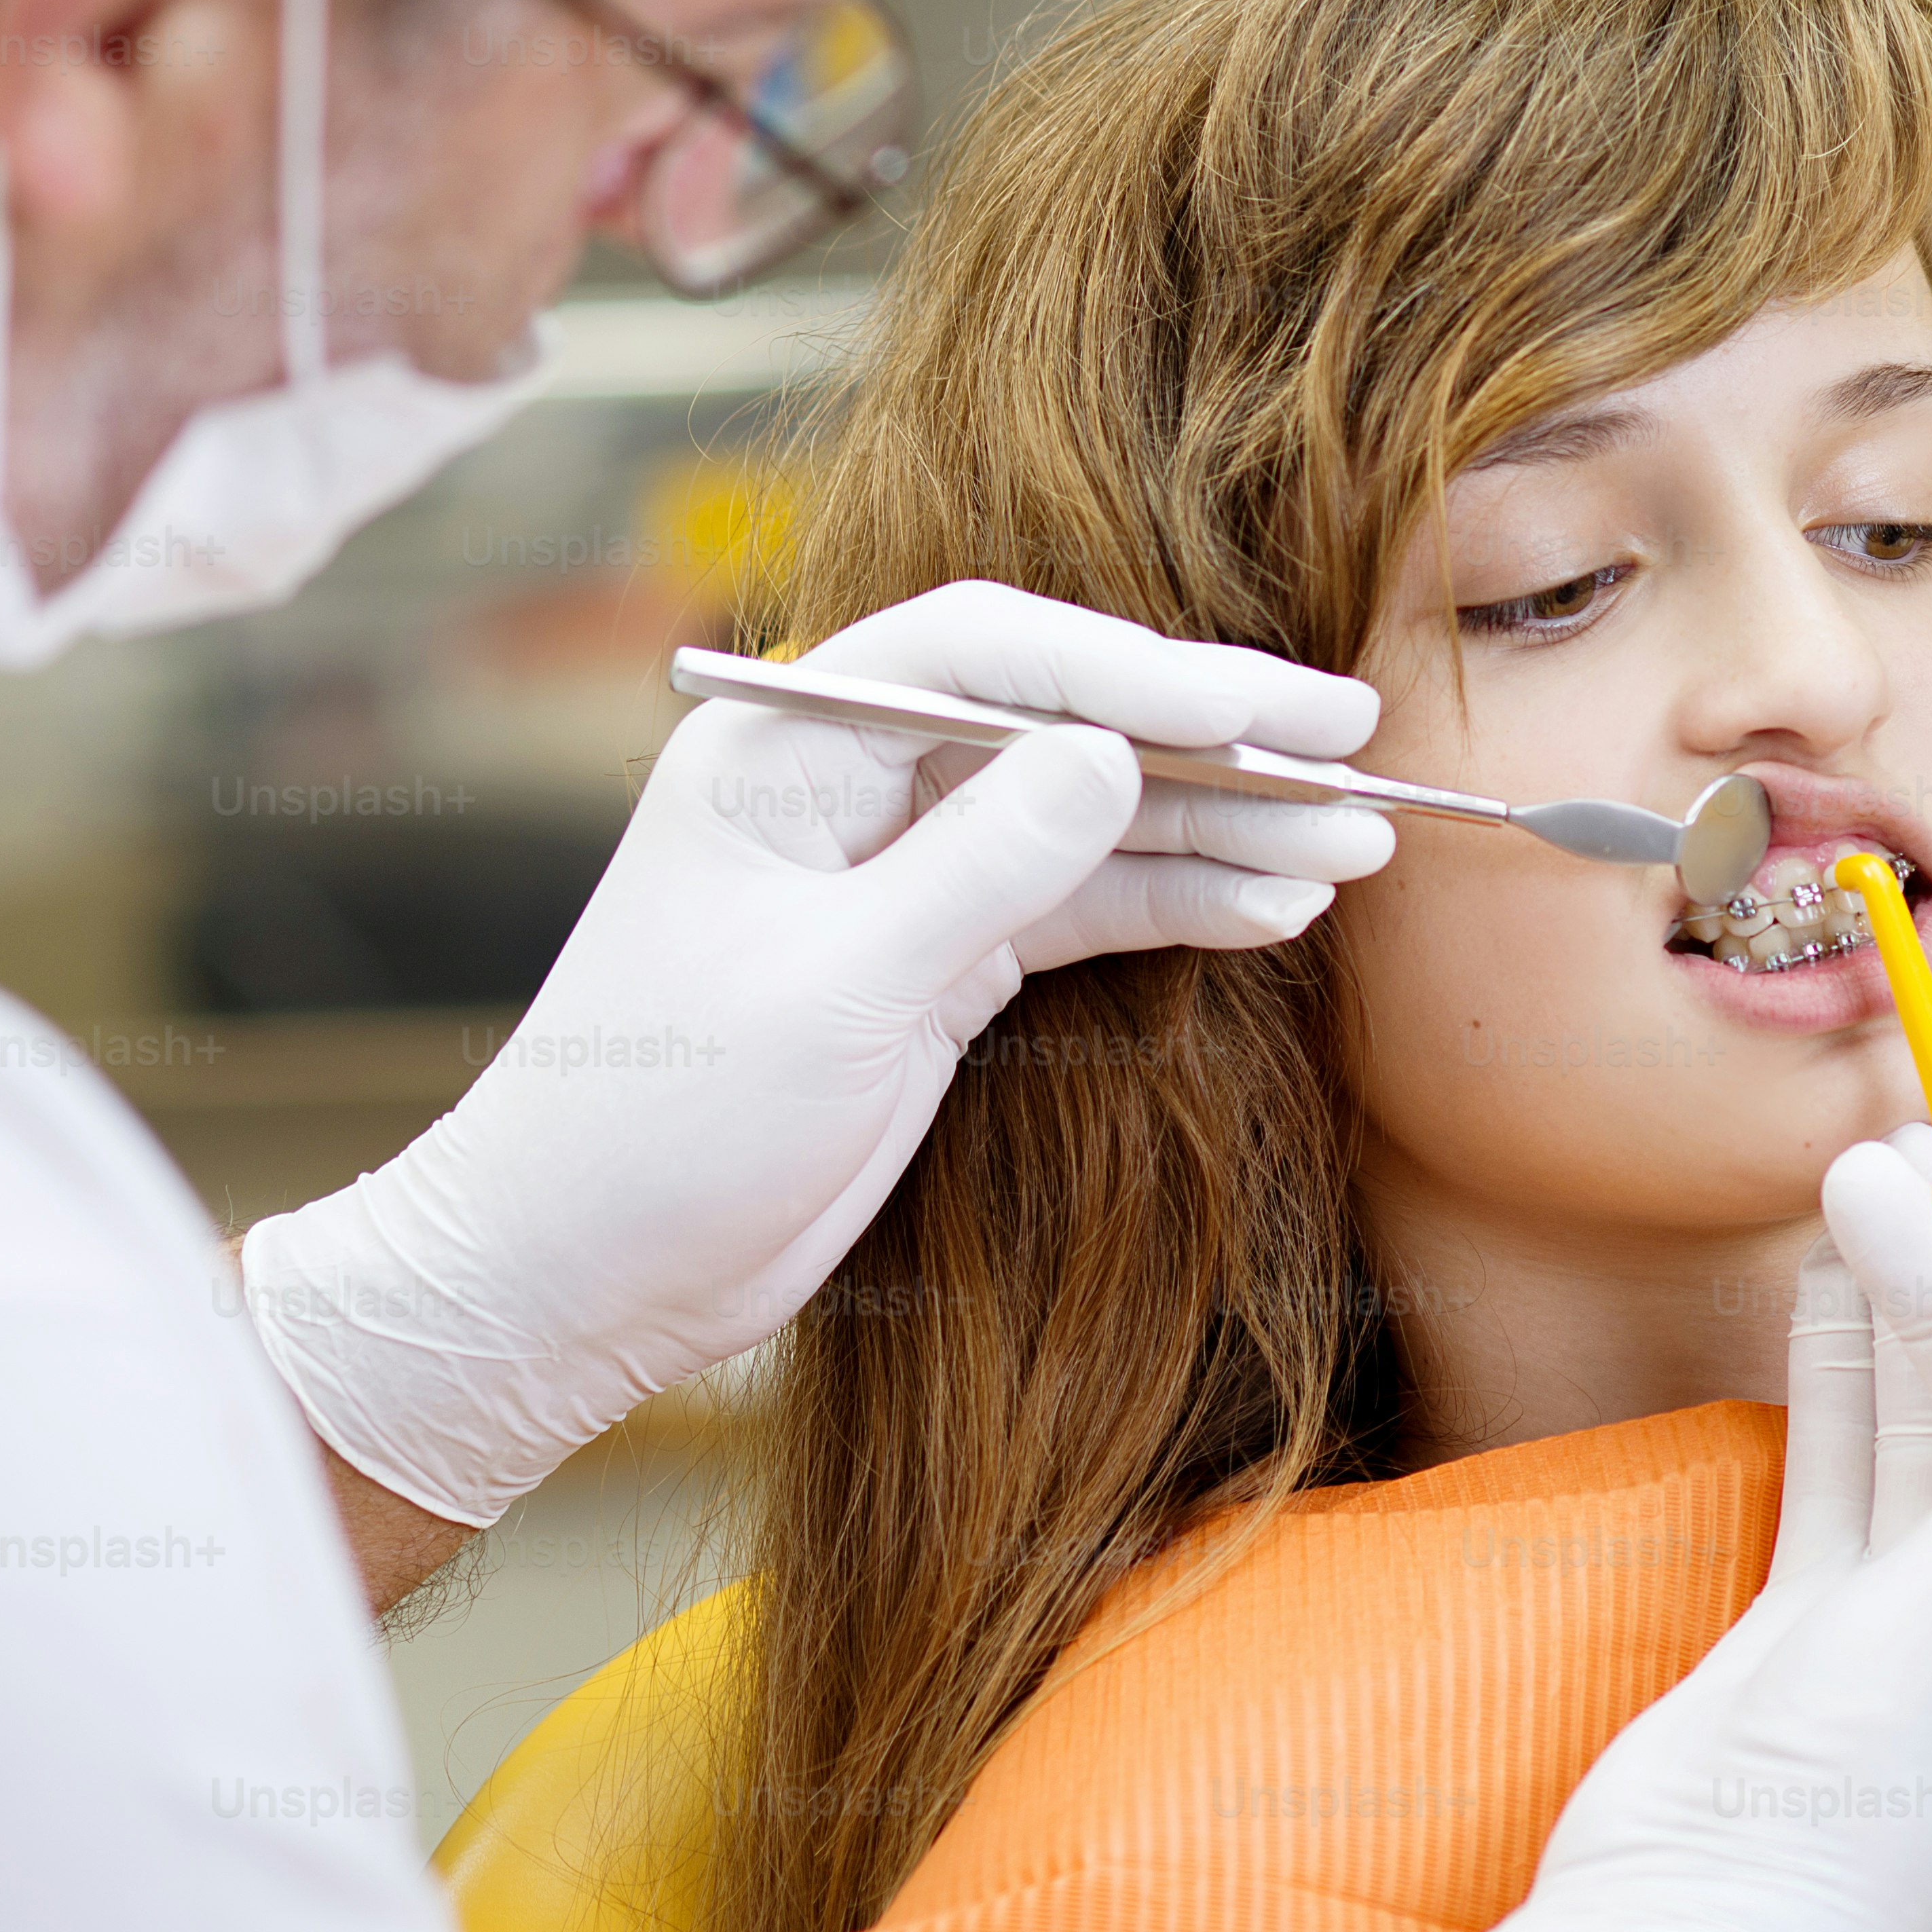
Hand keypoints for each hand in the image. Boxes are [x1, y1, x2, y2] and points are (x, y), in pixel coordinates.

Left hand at [238, 581, 1386, 1526]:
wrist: (574, 1278)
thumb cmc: (658, 1126)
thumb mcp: (831, 989)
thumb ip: (977, 866)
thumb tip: (1109, 752)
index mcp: (785, 748)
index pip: (984, 653)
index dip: (1130, 664)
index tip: (1256, 704)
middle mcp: (848, 788)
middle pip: (1057, 723)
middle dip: (1210, 735)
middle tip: (1355, 739)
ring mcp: (898, 876)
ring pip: (1088, 820)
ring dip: (1219, 829)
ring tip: (1357, 839)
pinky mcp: (935, 965)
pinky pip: (1078, 908)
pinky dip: (1175, 905)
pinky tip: (1276, 903)